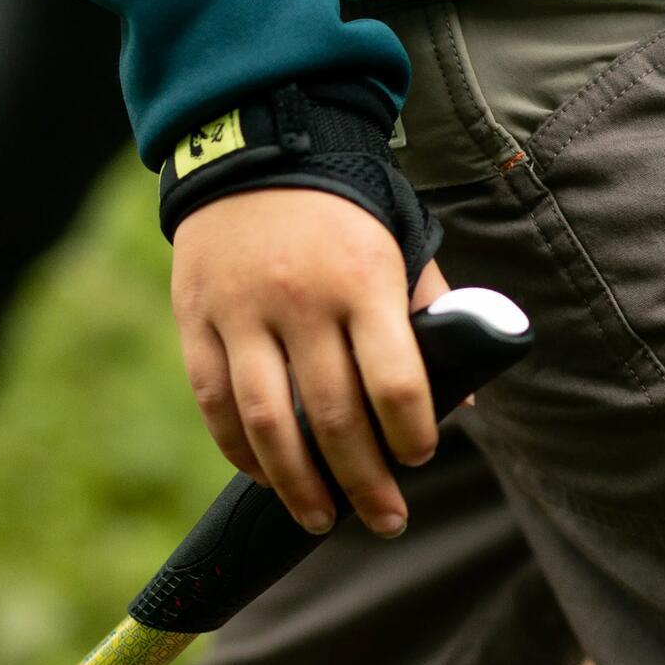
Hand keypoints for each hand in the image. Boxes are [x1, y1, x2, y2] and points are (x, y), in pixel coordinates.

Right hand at [171, 187, 448, 536]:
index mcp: (364, 282)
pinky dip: (239, 450)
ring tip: (320, 519)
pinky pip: (214, 402)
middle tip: (387, 520)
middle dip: (364, 482)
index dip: (411, 435)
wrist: (253, 144)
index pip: (395, 382)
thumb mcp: (402, 240)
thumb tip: (467, 398)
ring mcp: (242, 313)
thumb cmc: (345, 206)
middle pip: (333, 417)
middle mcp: (301, 301)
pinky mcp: (197, 320)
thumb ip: (433, 314)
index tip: (419, 457)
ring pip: (267, 421)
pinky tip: (264, 475)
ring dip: (296, 484)